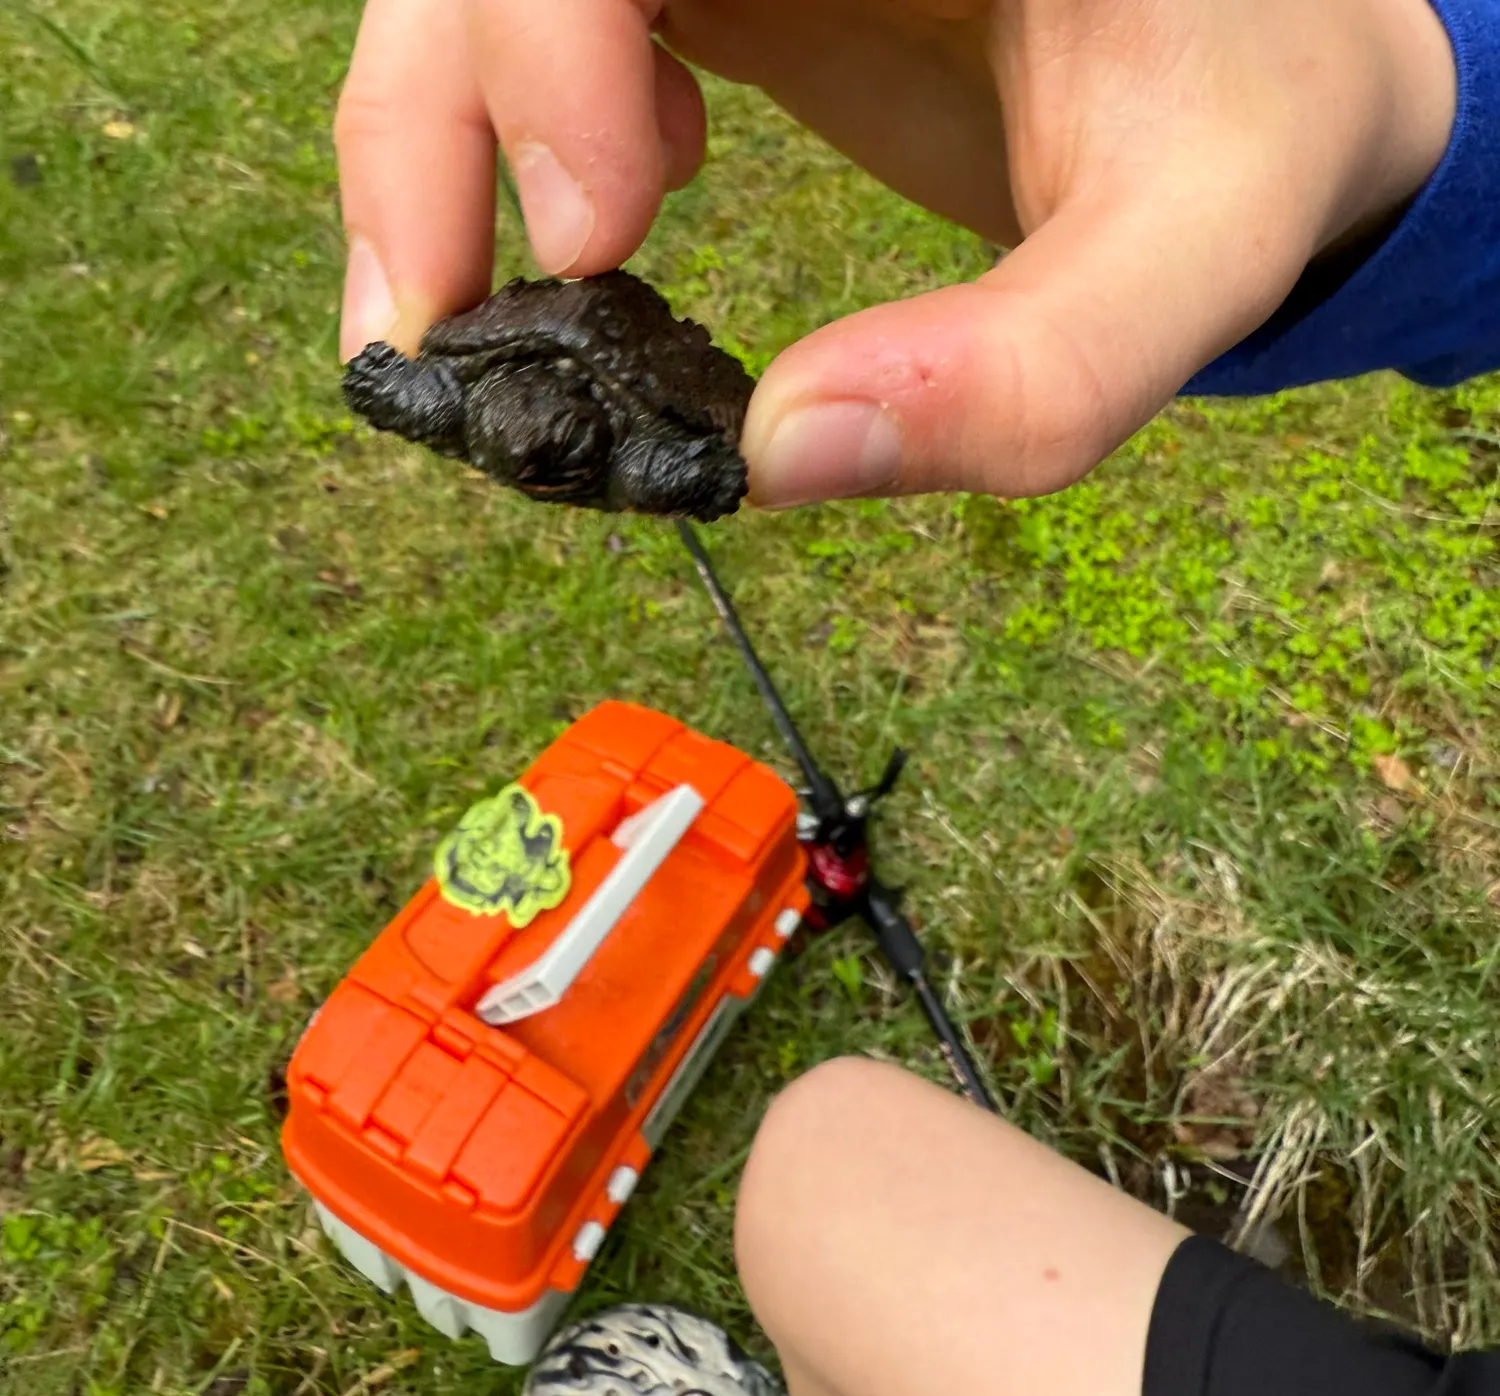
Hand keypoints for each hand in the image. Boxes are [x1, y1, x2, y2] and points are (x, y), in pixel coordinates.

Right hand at [334, 0, 1455, 503]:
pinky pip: (541, 38)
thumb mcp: (1199, 245)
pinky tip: (609, 223)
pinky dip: (506, 148)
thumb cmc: (1242, 131)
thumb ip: (1040, 368)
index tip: (594, 237)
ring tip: (494, 306)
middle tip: (442, 322)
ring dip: (438, 147)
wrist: (1250, 85)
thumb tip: (785, 460)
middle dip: (435, 115)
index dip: (539, 36)